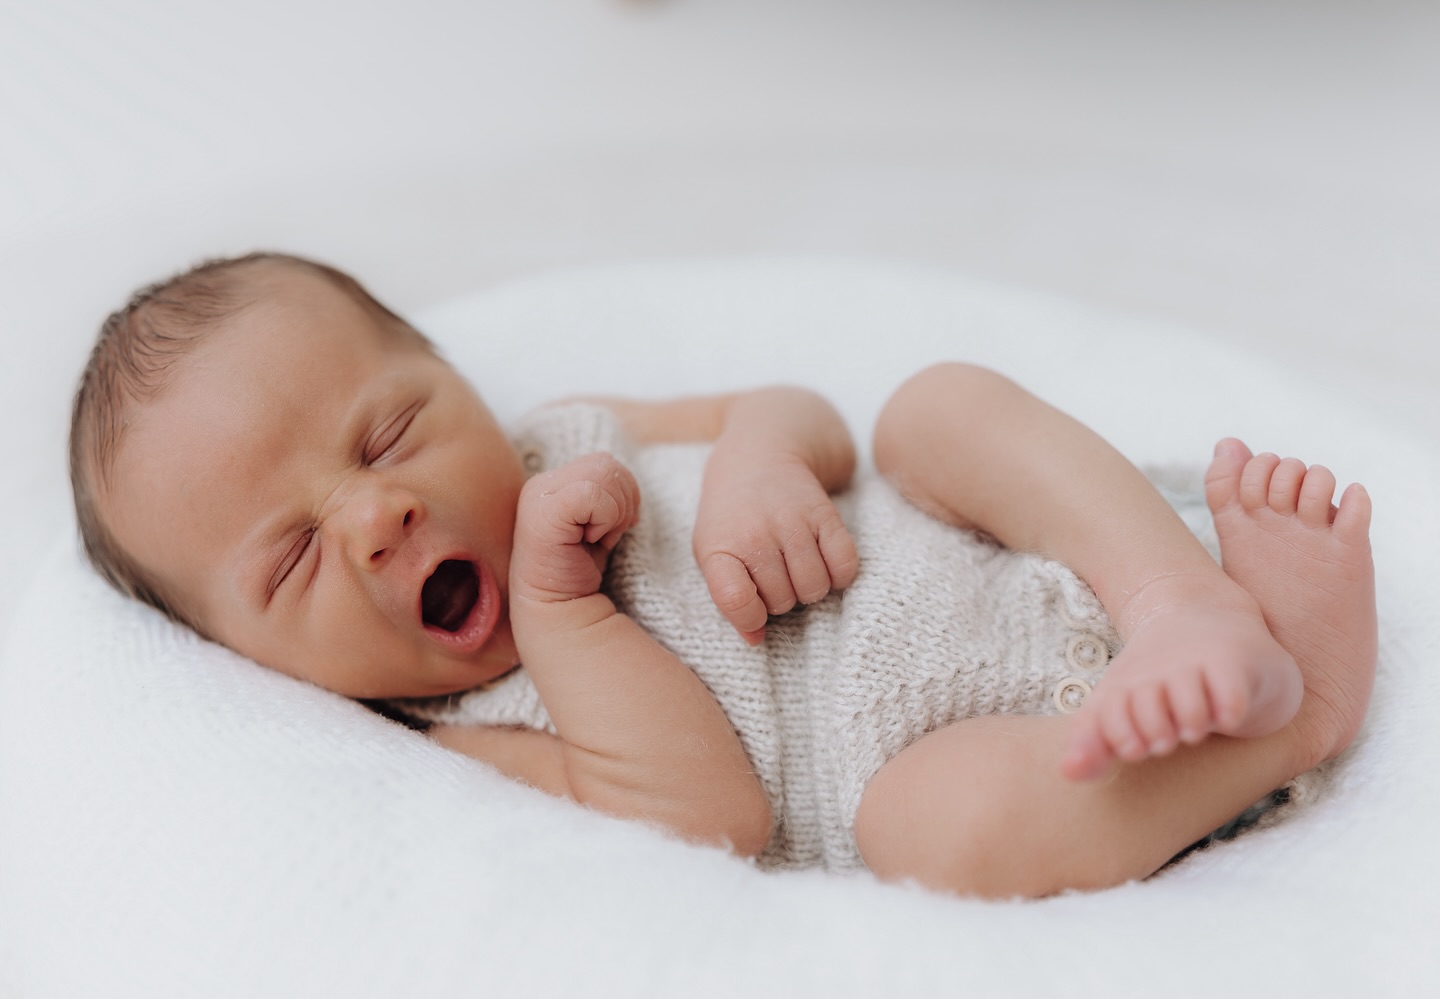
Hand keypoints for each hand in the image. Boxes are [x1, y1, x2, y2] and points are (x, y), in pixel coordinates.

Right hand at [510, 452, 639, 603]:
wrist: (559, 610)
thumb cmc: (580, 569)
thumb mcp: (600, 522)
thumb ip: (608, 493)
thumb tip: (628, 482)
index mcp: (553, 482)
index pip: (605, 463)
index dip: (622, 494)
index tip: (610, 529)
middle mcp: (541, 484)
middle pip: (607, 465)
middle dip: (622, 502)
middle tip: (605, 536)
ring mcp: (537, 497)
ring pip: (603, 474)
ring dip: (614, 513)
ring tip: (596, 539)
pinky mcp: (541, 514)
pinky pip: (592, 494)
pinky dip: (604, 520)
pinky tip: (590, 541)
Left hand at [693, 451, 857, 643]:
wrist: (758, 455)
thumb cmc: (732, 516)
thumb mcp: (713, 552)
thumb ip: (729, 598)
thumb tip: (756, 640)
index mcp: (720, 547)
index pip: (737, 601)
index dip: (750, 618)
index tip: (753, 610)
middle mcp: (756, 534)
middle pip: (782, 602)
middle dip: (780, 598)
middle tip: (773, 574)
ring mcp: (793, 522)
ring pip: (815, 589)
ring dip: (809, 588)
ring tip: (795, 568)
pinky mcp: (826, 514)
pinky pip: (845, 567)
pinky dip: (838, 574)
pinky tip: (822, 560)